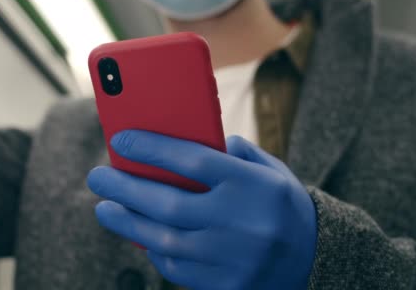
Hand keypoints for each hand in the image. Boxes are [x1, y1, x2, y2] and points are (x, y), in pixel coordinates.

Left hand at [87, 131, 316, 289]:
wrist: (318, 257)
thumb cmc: (281, 204)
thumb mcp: (268, 169)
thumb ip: (230, 153)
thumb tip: (178, 146)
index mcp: (252, 185)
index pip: (191, 159)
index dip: (150, 148)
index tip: (120, 141)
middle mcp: (240, 222)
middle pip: (168, 203)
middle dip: (125, 189)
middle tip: (97, 177)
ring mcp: (232, 258)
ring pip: (165, 240)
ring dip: (127, 223)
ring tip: (104, 208)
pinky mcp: (226, 285)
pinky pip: (177, 269)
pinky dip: (154, 251)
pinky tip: (139, 235)